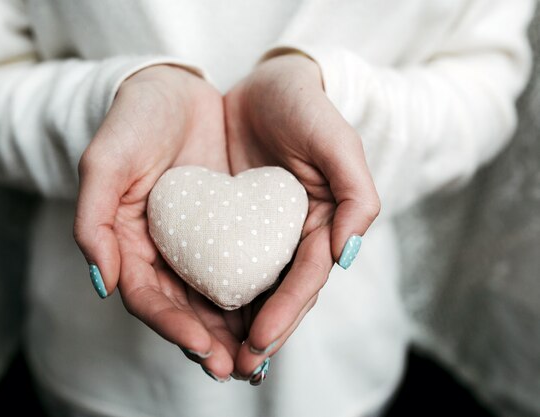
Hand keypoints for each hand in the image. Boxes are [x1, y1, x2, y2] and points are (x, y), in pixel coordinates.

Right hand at [74, 65, 241, 379]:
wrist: (174, 89)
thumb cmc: (134, 122)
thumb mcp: (106, 162)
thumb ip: (92, 220)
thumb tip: (103, 283)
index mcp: (129, 245)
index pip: (149, 300)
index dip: (173, 327)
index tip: (203, 347)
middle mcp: (164, 253)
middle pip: (186, 311)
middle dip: (212, 344)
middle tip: (242, 368)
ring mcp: (198, 244)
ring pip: (216, 299)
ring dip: (237, 332)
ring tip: (263, 357)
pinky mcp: (228, 228)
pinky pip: (243, 268)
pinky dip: (257, 295)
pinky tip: (278, 312)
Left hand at [225, 53, 380, 379]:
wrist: (265, 86)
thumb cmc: (305, 110)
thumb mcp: (337, 143)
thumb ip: (356, 194)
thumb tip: (347, 254)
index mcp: (320, 225)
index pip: (306, 279)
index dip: (287, 312)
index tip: (262, 340)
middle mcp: (289, 237)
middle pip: (277, 296)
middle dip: (261, 334)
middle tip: (236, 367)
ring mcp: (257, 234)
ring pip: (247, 289)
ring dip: (232, 326)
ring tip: (213, 358)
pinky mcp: (226, 224)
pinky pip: (217, 263)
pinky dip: (209, 292)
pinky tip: (193, 316)